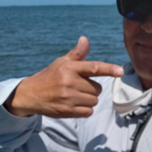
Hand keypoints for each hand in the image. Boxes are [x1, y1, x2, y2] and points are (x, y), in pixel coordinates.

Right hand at [4, 36, 123, 117]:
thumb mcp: (61, 63)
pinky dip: (85, 110)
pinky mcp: (67, 111)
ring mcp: (68, 97)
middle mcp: (70, 82)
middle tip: (77, 87)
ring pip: (94, 100)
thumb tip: (85, 39)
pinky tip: (74, 105)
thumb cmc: (50, 77)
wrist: (31, 94)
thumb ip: (77, 54)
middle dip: (91, 89)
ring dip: (88, 100)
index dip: (109, 69)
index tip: (120, 71)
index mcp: (70, 68)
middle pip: (97, 88)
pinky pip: (88, 111)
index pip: (94, 68)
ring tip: (74, 96)